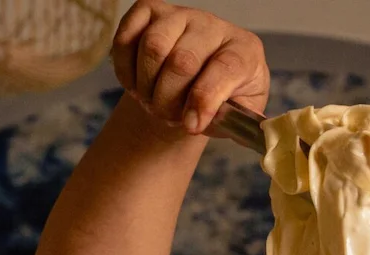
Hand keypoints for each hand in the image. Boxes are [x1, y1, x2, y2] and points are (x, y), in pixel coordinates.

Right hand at [111, 1, 268, 135]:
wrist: (198, 83)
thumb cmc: (222, 100)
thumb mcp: (238, 115)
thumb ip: (230, 120)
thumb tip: (200, 121)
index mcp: (244, 50)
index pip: (225, 69)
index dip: (204, 101)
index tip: (191, 127)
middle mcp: (213, 26)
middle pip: (182, 61)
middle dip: (168, 101)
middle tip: (168, 118)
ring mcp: (180, 15)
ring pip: (153, 46)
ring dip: (146, 86)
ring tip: (153, 102)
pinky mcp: (149, 12)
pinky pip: (126, 38)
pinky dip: (125, 71)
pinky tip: (137, 85)